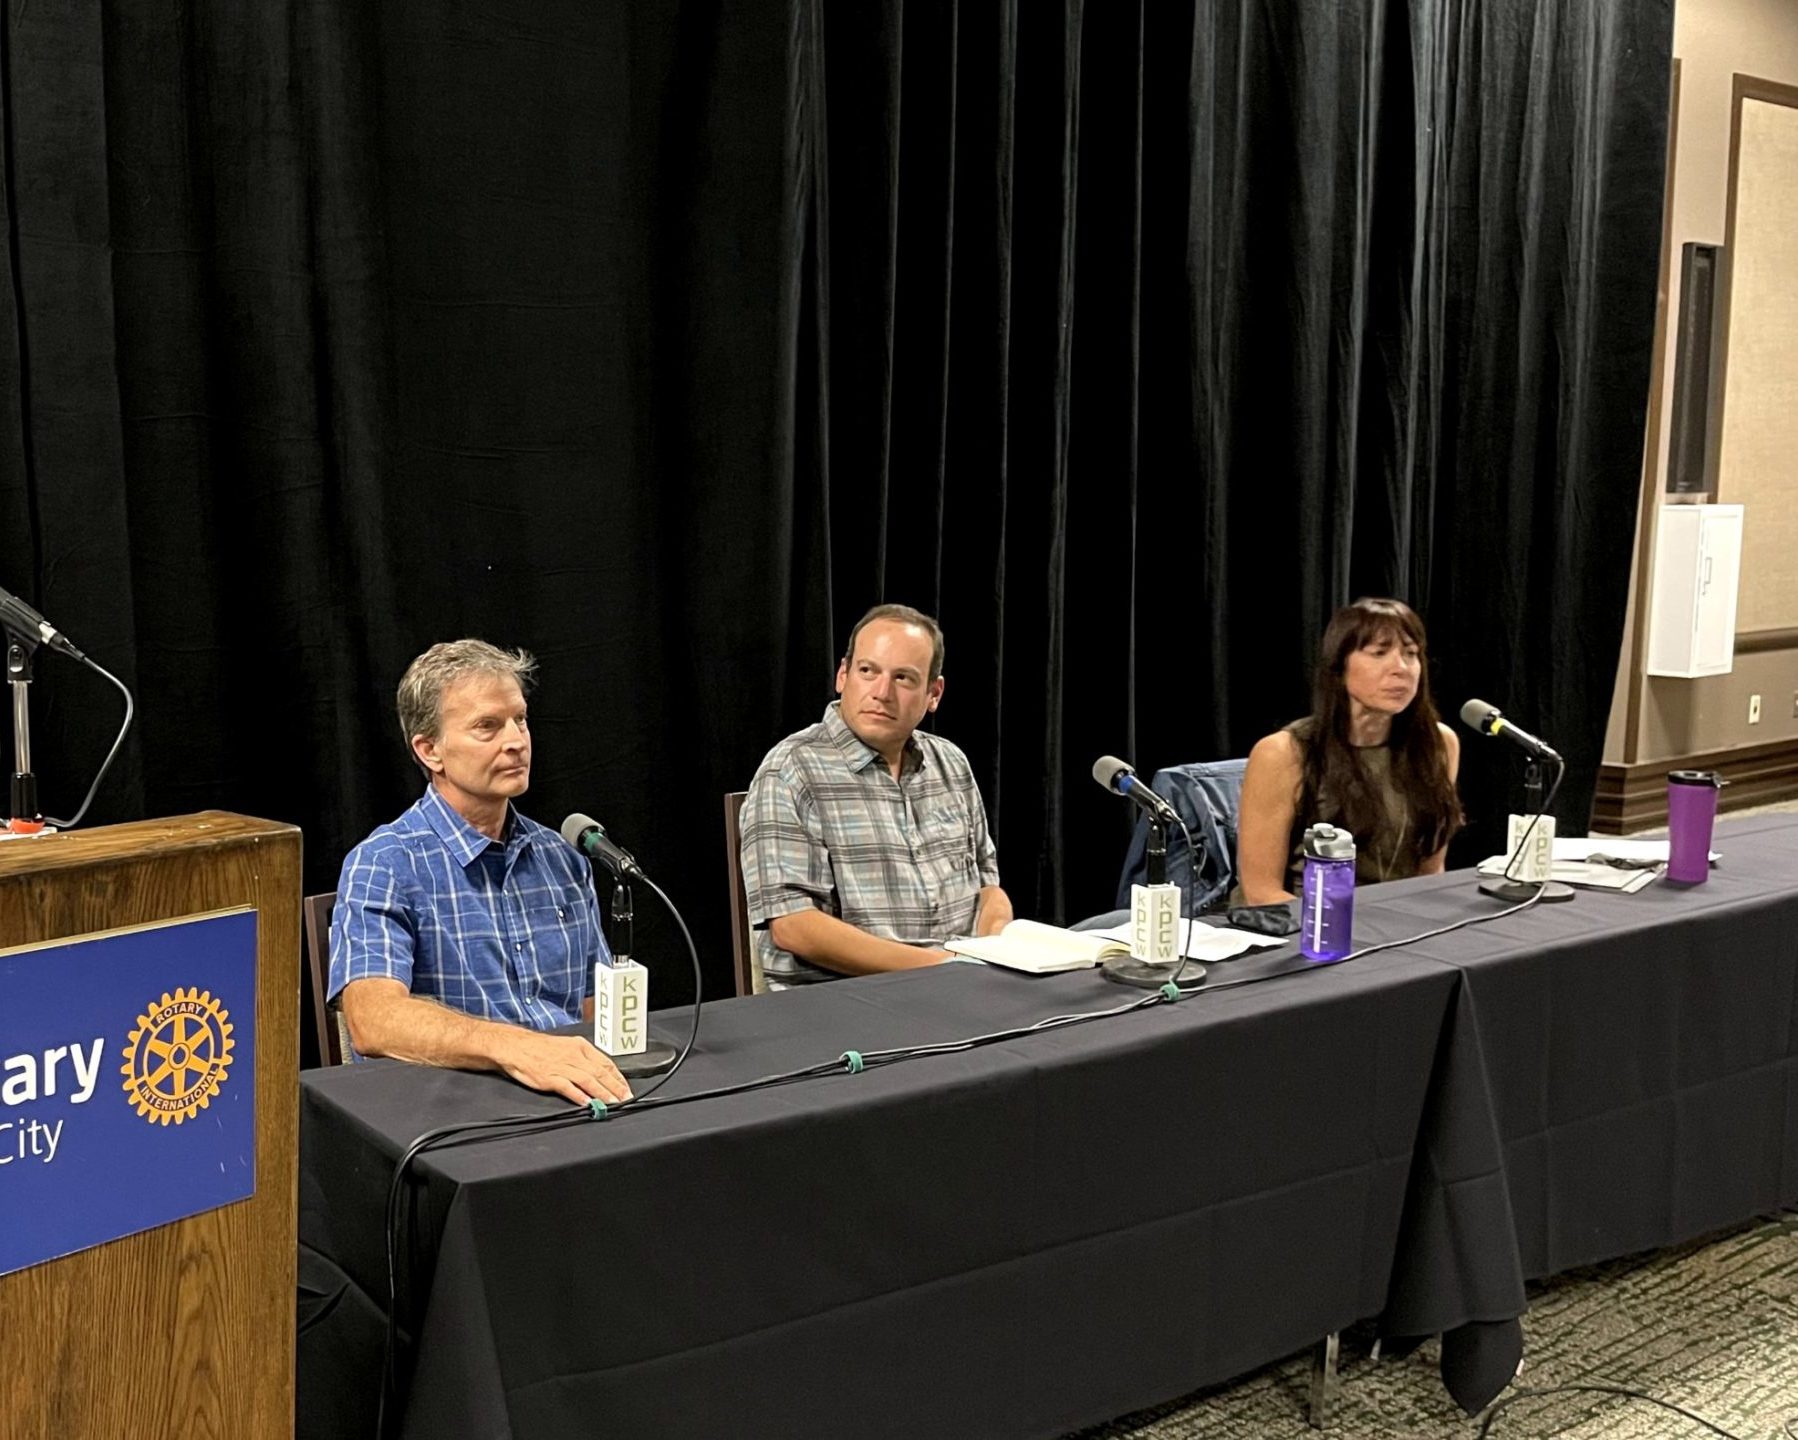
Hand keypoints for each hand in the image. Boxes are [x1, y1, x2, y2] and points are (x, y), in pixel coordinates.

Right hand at [494, 1031, 632, 1105]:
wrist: (516, 1046)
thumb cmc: (541, 1048)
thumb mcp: (567, 1047)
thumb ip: (583, 1060)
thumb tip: (600, 1074)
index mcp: (581, 1046)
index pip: (606, 1063)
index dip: (618, 1077)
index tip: (626, 1088)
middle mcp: (574, 1056)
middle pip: (600, 1073)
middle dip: (615, 1088)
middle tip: (625, 1099)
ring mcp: (562, 1066)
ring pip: (588, 1080)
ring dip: (602, 1093)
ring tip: (612, 1103)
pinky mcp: (550, 1077)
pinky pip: (568, 1087)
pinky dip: (579, 1096)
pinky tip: (588, 1104)